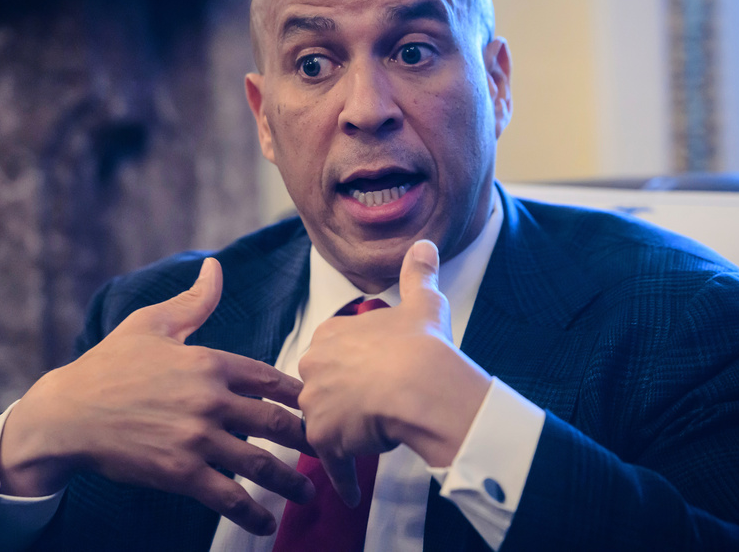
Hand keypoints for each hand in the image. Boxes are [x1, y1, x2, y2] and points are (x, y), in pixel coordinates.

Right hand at [0, 258, 313, 535]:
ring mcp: (197, 437)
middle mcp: (210, 399)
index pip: (271, 379)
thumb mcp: (151, 323)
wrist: (67, 414)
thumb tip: (214, 266)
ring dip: (291, 482)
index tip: (319, 406)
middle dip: (310, 439)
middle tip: (331, 452)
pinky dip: (252, 514)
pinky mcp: (180, 472)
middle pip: (277, 422)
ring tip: (310, 495)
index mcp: (209, 361)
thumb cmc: (108, 365)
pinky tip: (267, 524)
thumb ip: (192, 301)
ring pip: (260, 463)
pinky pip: (228, 497)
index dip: (301, 395)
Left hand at [297, 240, 490, 505]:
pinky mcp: (325, 439)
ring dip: (348, 435)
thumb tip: (424, 245)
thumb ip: (418, 274)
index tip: (380, 378)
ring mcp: (316, 404)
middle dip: (348, 403)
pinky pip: (333, 463)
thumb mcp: (422, 302)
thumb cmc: (423, 345)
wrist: (423, 384)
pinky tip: (352, 491)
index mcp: (330, 334)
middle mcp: (313, 366)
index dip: (360, 371)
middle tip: (380, 408)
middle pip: (327, 392)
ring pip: (329, 426)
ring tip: (380, 435)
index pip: (336, 359)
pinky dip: (343, 478)